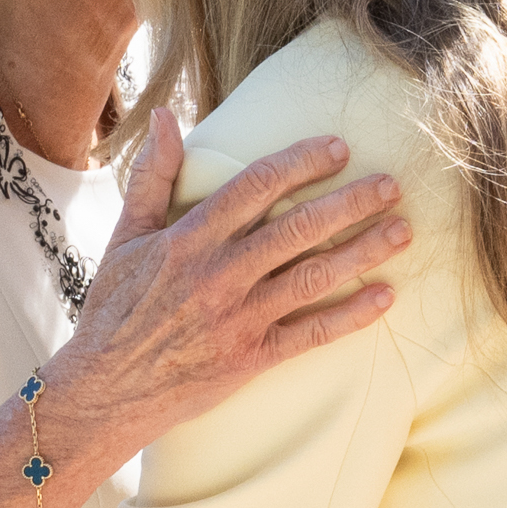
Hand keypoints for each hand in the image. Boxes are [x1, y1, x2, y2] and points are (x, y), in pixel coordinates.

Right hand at [25, 109, 408, 491]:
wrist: (103, 391)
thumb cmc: (114, 311)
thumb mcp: (124, 237)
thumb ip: (152, 177)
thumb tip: (166, 116)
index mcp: (188, 239)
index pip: (255, 186)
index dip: (302, 163)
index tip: (339, 148)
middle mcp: (217, 275)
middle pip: (297, 229)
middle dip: (350, 203)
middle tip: (391, 184)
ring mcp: (237, 318)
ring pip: (313, 277)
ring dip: (363, 251)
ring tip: (403, 231)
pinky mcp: (251, 358)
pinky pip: (311, 333)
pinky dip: (351, 315)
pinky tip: (386, 296)